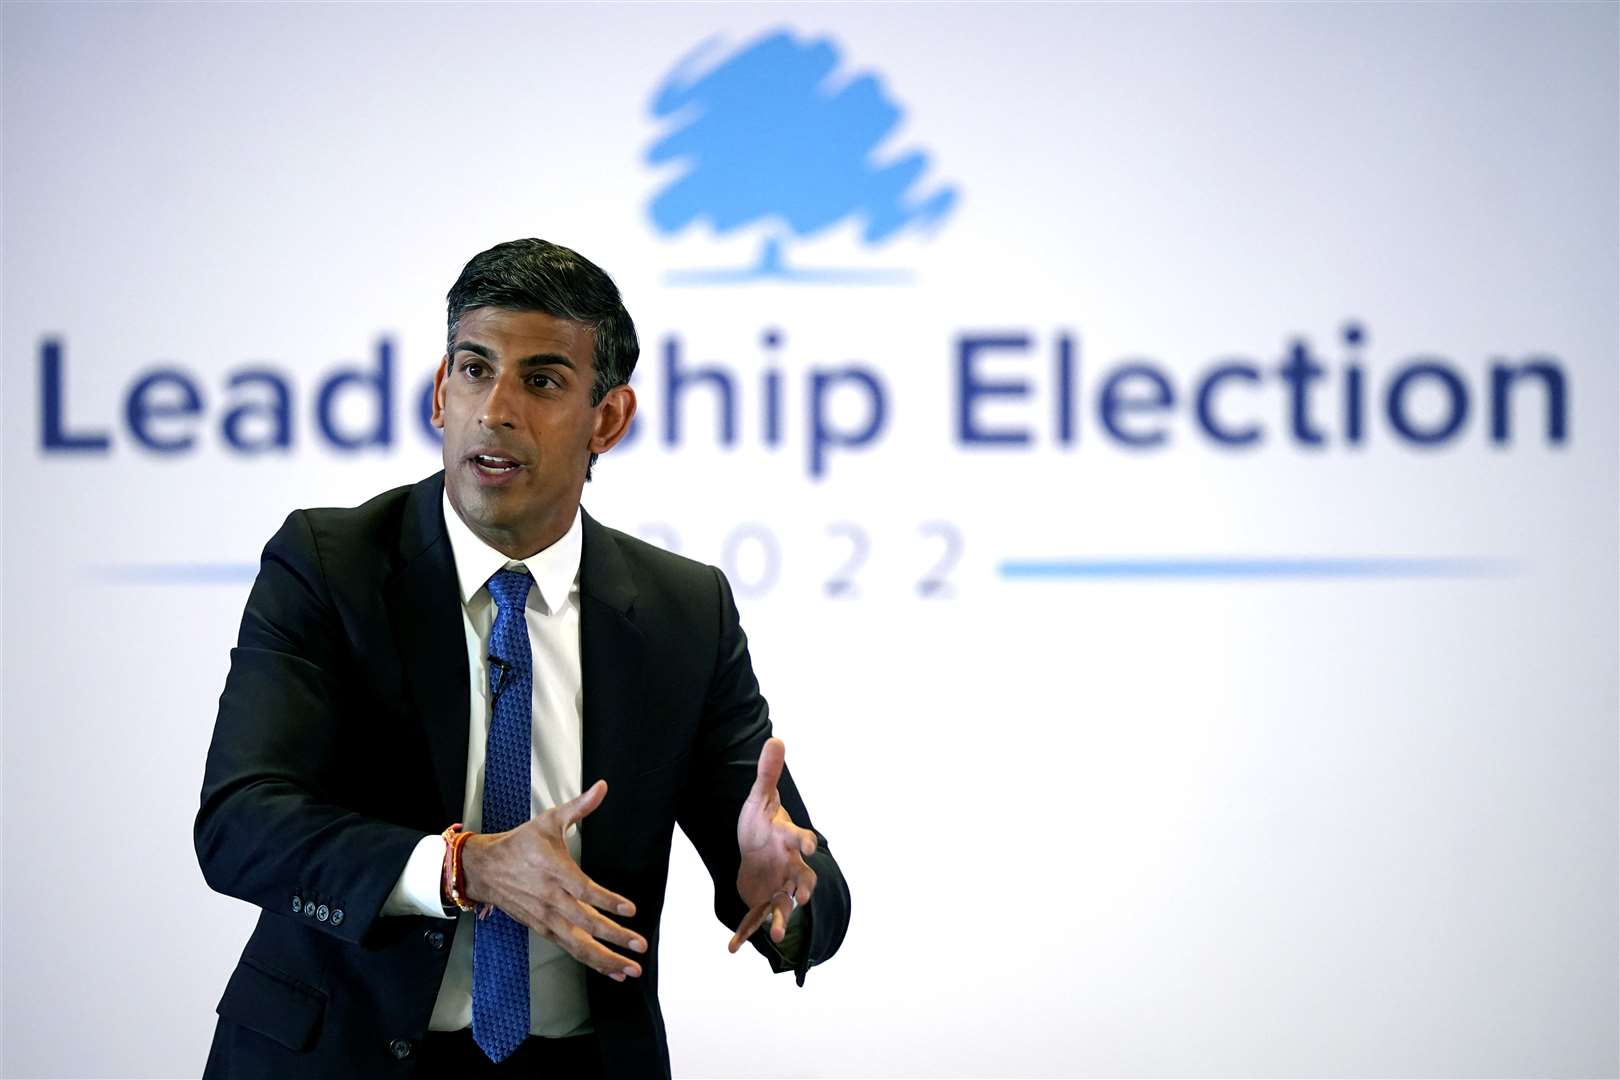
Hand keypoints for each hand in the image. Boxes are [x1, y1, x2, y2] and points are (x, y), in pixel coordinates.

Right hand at [460, 779, 645, 981]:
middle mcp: (551, 899)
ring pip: (578, 944)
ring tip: (630, 970)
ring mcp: (546, 918)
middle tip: (639, 946)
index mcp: (555, 871)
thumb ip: (579, 807)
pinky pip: (569, 949)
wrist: (484, 869)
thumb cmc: (520, 843)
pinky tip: (611, 969)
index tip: (630, 909)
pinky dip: (590, 961)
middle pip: (586, 923)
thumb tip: (602, 787)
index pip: (584, 889)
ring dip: (605, 959)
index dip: (607, 901)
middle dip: (614, 937)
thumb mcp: (549, 821)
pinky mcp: (543, 929)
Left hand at [728, 737, 818, 952]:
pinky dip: (744, 934)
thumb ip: (769, 773)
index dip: (806, 843)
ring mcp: (778, 887)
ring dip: (781, 921)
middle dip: (803, 889)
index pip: (801, 839)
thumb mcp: (761, 798)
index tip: (809, 847)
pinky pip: (755, 920)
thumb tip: (776, 738)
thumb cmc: (763, 822)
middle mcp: (789, 867)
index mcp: (787, 840)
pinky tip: (731, 949)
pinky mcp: (763, 902)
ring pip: (784, 906)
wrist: (759, 849)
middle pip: (802, 879)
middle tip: (802, 898)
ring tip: (776, 936)